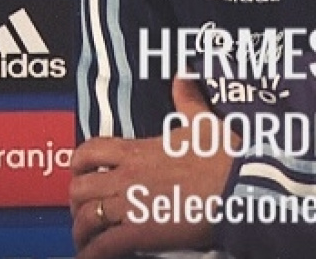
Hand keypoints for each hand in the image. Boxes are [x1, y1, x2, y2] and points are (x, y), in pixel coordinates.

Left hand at [70, 77, 236, 258]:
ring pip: (86, 219)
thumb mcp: (205, 122)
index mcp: (139, 151)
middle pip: (80, 188)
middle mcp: (128, 177)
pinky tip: (91, 257)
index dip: (78, 164)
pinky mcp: (140, 232)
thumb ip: (188, 100)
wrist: (239, 188)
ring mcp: (132, 205)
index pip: (90, 152)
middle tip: (84, 208)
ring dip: (81, 230)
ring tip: (85, 238)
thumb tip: (184, 75)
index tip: (81, 172)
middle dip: (76, 200)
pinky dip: (92, 254)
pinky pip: (103, 246)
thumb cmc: (224, 158)